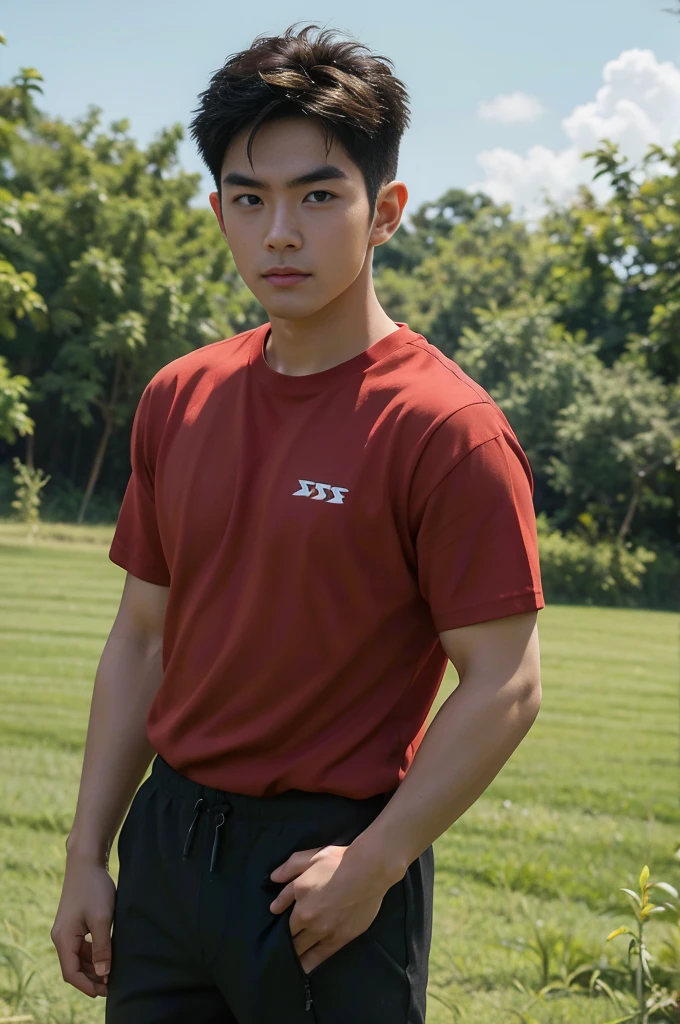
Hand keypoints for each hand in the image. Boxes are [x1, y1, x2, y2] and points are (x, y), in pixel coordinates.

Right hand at [51, 854, 115, 997]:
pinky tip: (107, 956)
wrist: (87, 862)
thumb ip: (102, 947)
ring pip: (78, 957)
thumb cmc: (94, 888)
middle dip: (91, 978)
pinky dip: (92, 954)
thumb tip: (104, 973)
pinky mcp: (74, 924)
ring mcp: (67, 930)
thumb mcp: (102, 919)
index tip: (104, 992)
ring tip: (111, 974)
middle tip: (111, 986)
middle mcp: (61, 937)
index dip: (87, 985)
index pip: (71, 973)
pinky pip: (81, 946)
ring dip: (92, 967)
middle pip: (73, 967)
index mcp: (63, 939)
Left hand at [268, 845, 389, 974]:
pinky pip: (323, 957)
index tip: (276, 930)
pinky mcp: (343, 939)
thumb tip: (273, 880)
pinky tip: (305, 968)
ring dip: (297, 956)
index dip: (278, 928)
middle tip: (282, 947)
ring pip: (305, 953)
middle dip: (286, 945)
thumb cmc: (338, 862)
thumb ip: (288, 870)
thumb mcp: (309, 859)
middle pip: (293, 942)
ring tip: (290, 961)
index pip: (283, 926)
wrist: (369, 871)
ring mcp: (328, 933)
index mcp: (301, 906)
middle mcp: (312, 924)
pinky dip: (312, 963)